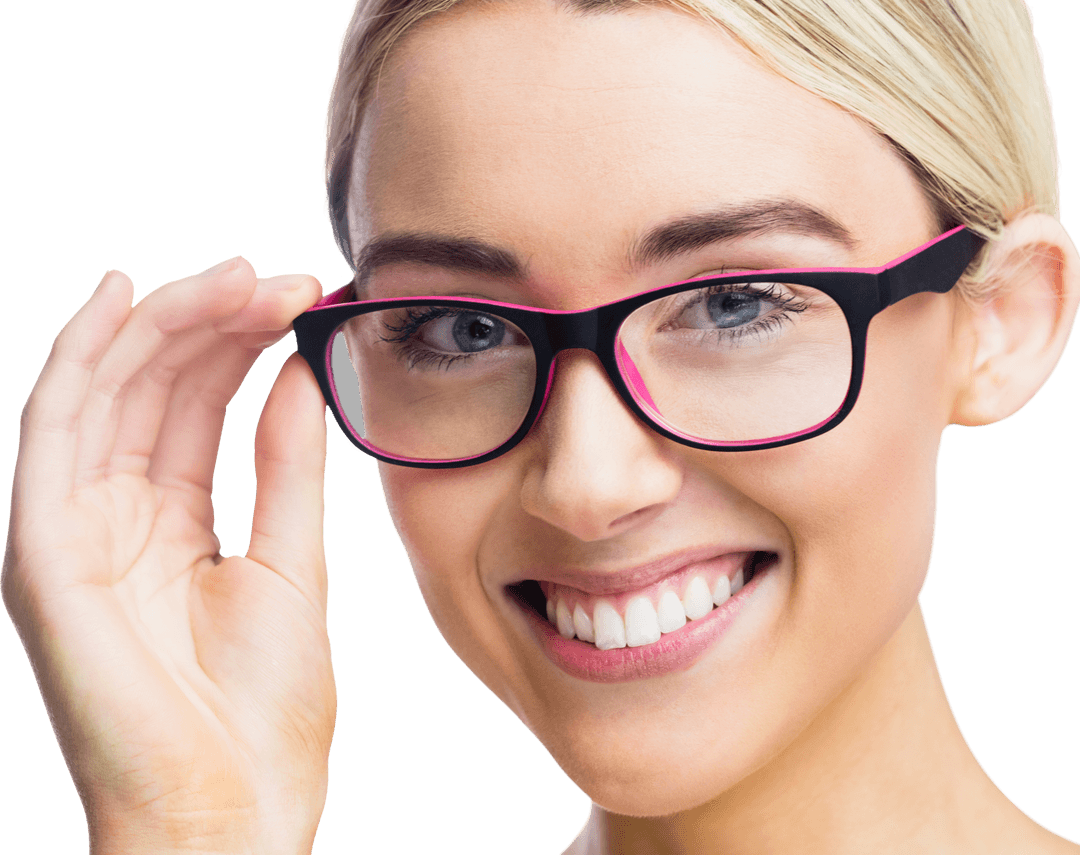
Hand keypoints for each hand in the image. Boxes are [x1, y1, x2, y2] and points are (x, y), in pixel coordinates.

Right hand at [2, 259, 333, 854]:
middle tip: (275, 277)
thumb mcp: (291, 559)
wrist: (233, 803)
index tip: (299, 296)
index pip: (196, 406)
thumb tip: (298, 371)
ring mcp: (74, 530)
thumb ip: (285, 464)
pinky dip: (80, 359)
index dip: (240, 344)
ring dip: (163, 324)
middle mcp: (116, 518)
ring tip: (232, 277)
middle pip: (153, 388)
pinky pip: (54, 432)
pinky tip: (120, 297)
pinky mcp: (42, 550)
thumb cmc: (266, 706)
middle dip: (211, 321)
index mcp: (174, 525)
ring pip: (107, 392)